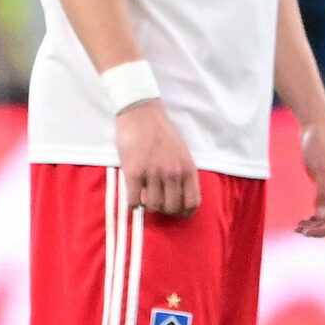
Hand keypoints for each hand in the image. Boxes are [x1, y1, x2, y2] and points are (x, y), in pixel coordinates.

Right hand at [115, 100, 198, 218]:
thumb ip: (181, 174)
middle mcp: (173, 173)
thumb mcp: (181, 152)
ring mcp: (154, 173)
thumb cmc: (160, 132)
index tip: (175, 212)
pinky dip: (133, 203)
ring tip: (143, 195)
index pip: (192, 203)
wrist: (140, 112)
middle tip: (155, 201)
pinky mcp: (134, 171)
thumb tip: (174, 197)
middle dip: (163, 209)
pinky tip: (132, 194)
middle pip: (171, 208)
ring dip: (147, 205)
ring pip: (153, 207)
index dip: (183, 212)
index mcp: (187, 168)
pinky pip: (134, 201)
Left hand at [295, 120, 324, 243]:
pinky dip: (313, 217)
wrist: (315, 125)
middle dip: (323, 228)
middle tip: (304, 232)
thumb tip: (322, 217)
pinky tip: (300, 224)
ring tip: (299, 229)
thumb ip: (322, 193)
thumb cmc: (321, 143)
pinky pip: (322, 208)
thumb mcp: (320, 169)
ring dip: (316, 225)